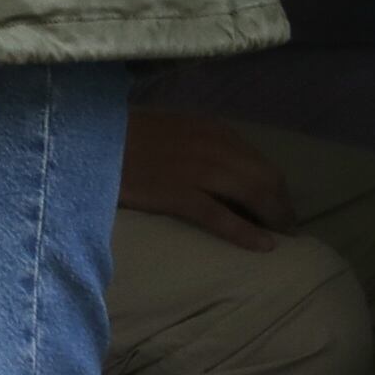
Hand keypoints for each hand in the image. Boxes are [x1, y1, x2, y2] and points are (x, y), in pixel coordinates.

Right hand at [118, 108, 296, 250]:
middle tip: (286, 225)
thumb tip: (224, 166)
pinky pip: (221, 217)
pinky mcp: (177, 194)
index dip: (274, 184)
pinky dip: (246, 232)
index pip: (258, 160)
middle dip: (280, 203)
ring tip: (280, 235)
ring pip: (251, 194)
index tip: (278, 201)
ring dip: (272, 217)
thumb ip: (198, 141)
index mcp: (210, 128)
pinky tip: (263, 246)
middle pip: (263, 178)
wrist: (88, 137)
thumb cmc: (125, 135)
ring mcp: (195, 170)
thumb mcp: (171, 128)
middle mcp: (211, 146)